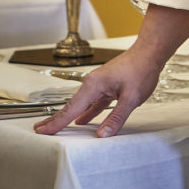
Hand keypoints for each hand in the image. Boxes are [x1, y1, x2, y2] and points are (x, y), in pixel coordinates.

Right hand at [33, 3, 188, 137]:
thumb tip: (102, 135)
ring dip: (69, 116)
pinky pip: (92, 103)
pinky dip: (85, 113)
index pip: (71, 109)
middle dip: (56, 119)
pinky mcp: (107, 86)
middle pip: (71, 106)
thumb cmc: (141, 70)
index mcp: (93, 85)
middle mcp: (92, 84)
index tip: (42, 132)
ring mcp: (99, 85)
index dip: (57, 122)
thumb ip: (116, 117)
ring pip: (81, 104)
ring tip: (56, 127)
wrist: (149, 53)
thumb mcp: (131, 97)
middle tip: (39, 129)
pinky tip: (82, 121)